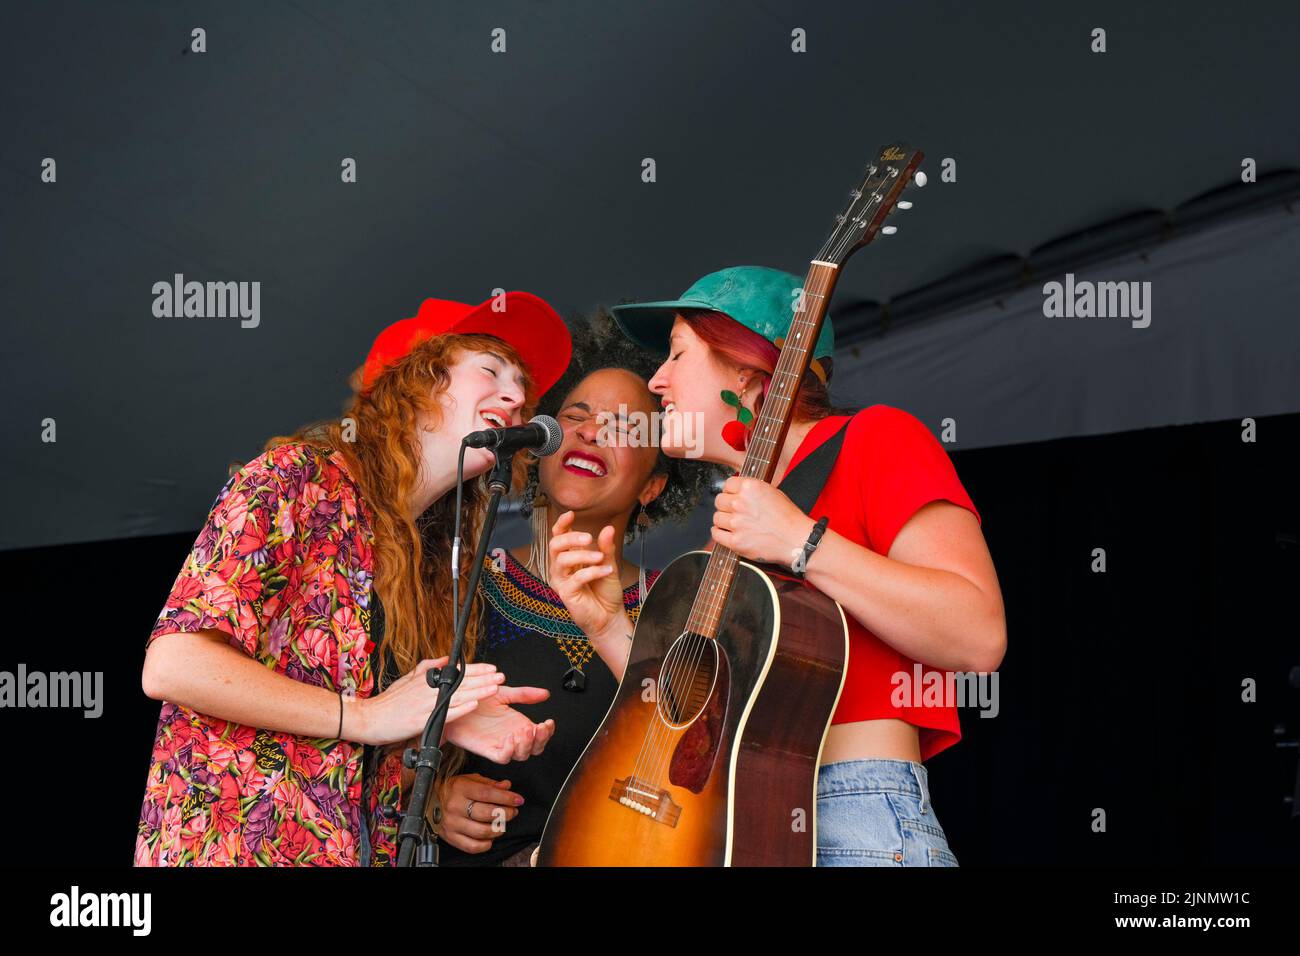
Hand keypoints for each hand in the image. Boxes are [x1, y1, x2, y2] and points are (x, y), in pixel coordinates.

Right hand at [352, 658, 503, 745]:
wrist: (369, 719)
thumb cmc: (389, 701)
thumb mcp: (408, 679)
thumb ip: (429, 667)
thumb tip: (447, 660)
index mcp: (426, 680)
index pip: (456, 673)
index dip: (476, 670)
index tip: (492, 667)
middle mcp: (428, 690)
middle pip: (461, 683)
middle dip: (484, 679)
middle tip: (501, 676)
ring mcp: (425, 705)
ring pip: (457, 697)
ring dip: (478, 691)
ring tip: (494, 688)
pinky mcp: (421, 720)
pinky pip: (445, 714)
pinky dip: (460, 710)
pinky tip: (473, 706)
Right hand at [436, 773, 523, 853]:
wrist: (428, 800)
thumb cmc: (451, 789)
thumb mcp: (469, 779)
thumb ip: (489, 783)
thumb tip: (506, 786)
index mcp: (461, 788)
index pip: (488, 794)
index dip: (506, 798)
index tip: (518, 800)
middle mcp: (455, 806)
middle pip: (486, 814)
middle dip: (506, 813)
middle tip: (513, 811)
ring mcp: (452, 823)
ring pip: (481, 832)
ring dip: (498, 829)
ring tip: (502, 824)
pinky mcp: (450, 837)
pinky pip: (471, 846)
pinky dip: (485, 844)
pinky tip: (490, 838)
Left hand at [445, 683, 555, 762]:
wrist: (456, 703)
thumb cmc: (476, 700)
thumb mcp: (504, 693)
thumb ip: (524, 694)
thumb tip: (544, 693)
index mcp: (518, 724)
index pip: (539, 735)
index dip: (547, 732)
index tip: (548, 722)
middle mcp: (512, 736)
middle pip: (534, 748)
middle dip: (540, 740)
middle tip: (539, 728)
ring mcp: (501, 744)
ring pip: (520, 755)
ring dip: (526, 744)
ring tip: (525, 731)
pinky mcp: (487, 749)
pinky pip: (502, 756)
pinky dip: (509, 749)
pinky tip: (511, 737)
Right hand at [548, 510, 627, 639]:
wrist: (610, 617)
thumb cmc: (605, 591)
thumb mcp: (609, 565)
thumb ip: (606, 548)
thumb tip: (608, 528)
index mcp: (569, 558)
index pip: (558, 537)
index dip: (561, 524)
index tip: (570, 514)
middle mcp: (561, 568)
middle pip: (555, 545)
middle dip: (570, 538)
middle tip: (589, 538)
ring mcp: (562, 581)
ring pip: (562, 560)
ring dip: (583, 555)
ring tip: (601, 558)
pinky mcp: (566, 594)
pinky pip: (576, 578)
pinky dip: (593, 572)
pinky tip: (607, 571)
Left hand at [711, 476, 816, 566]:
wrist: (796, 540)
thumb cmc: (789, 518)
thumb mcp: (772, 492)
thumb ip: (752, 490)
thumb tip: (737, 490)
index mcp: (750, 487)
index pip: (728, 484)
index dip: (731, 491)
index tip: (734, 496)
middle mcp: (740, 503)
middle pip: (719, 500)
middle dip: (726, 505)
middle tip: (735, 511)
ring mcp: (736, 523)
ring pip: (717, 517)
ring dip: (724, 520)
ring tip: (734, 524)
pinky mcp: (735, 541)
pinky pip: (716, 534)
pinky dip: (719, 534)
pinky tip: (727, 533)